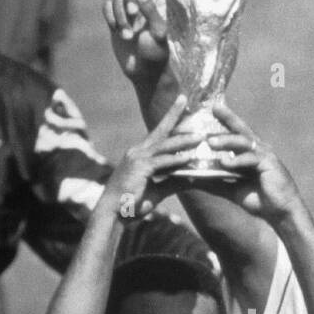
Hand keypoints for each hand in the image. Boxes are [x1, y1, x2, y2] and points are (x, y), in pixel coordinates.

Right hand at [97, 95, 201, 220]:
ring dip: (183, 141)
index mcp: (140, 154)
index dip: (170, 118)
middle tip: (185, 99)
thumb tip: (192, 178)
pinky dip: (176, 160)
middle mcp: (138, 152)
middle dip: (173, 114)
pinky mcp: (139, 169)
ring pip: (164, 146)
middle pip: (160, 130)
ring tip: (200, 137)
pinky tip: (189, 158)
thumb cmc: (132, 203)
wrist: (113, 213)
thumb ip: (174, 182)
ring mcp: (137, 159)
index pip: (158, 132)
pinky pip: (161, 162)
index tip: (181, 104)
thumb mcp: (158, 191)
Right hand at [104, 0, 169, 87]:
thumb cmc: (158, 54)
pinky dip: (111, 19)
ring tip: (129, 35)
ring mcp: (128, 8)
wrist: (143, 72)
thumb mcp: (159, 33)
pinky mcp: (115, 18)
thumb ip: (151, 9)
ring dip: (120, 15)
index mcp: (160, 0)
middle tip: (134, 14)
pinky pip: (106, 6)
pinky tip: (120, 33)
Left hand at [204, 102, 304, 219]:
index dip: (225, 120)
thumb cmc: (259, 200)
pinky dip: (238, 160)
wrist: (280, 213)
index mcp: (250, 153)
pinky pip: (251, 159)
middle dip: (228, 118)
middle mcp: (258, 150)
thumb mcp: (232, 190)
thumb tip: (192, 178)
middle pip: (241, 130)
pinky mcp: (270, 164)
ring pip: (244, 142)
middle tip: (214, 108)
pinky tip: (226, 163)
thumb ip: (215, 182)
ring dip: (227, 141)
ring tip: (210, 142)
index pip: (235, 133)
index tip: (211, 109)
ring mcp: (265, 155)